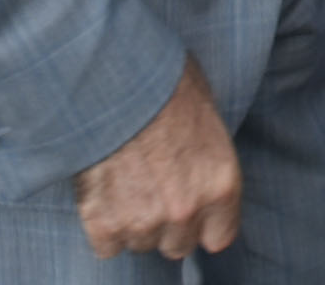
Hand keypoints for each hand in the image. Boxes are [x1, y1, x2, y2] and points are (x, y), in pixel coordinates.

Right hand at [73, 55, 238, 261]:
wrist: (114, 78)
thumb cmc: (164, 83)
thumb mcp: (207, 114)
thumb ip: (208, 159)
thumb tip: (202, 166)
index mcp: (221, 185)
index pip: (218, 238)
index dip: (202, 224)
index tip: (189, 209)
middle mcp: (186, 210)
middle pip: (177, 245)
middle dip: (166, 223)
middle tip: (151, 189)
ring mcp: (144, 220)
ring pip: (140, 243)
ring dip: (133, 222)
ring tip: (125, 182)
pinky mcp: (103, 222)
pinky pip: (106, 246)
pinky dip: (103, 225)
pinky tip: (103, 195)